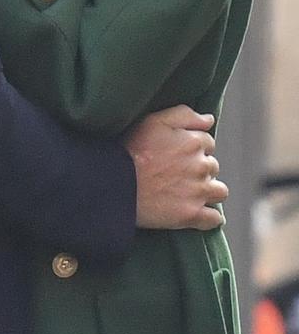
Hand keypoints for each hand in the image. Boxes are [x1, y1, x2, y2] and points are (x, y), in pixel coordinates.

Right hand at [124, 105, 227, 230]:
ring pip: (219, 191)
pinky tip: (198, 212)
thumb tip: (209, 120)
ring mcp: (198, 192)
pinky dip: (209, 217)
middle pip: (213, 166)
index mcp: (194, 142)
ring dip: (209, 191)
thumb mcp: (154, 120)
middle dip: (200, 168)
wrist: (115, 183)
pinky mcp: (191, 215)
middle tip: (178, 172)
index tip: (178, 153)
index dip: (193, 147)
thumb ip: (184, 115)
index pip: (208, 143)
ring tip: (189, 191)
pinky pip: (214, 218)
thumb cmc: (131, 149)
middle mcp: (201, 167)